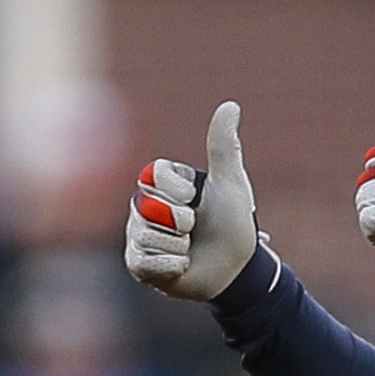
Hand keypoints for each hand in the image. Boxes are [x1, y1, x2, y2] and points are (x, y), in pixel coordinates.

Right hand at [125, 101, 261, 300]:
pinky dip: (172, 265)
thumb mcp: (230, 183)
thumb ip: (223, 146)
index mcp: (162, 184)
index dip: (175, 189)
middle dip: (179, 221)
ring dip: (178, 245)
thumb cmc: (233, 225)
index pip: (152, 175)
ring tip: (189, 249)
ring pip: (146, 235)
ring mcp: (139, 235)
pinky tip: (183, 266)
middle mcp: (145, 207)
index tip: (193, 198)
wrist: (236, 270)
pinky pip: (145, 261)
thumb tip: (231, 105)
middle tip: (194, 229)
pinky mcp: (139, 264)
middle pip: (147, 206)